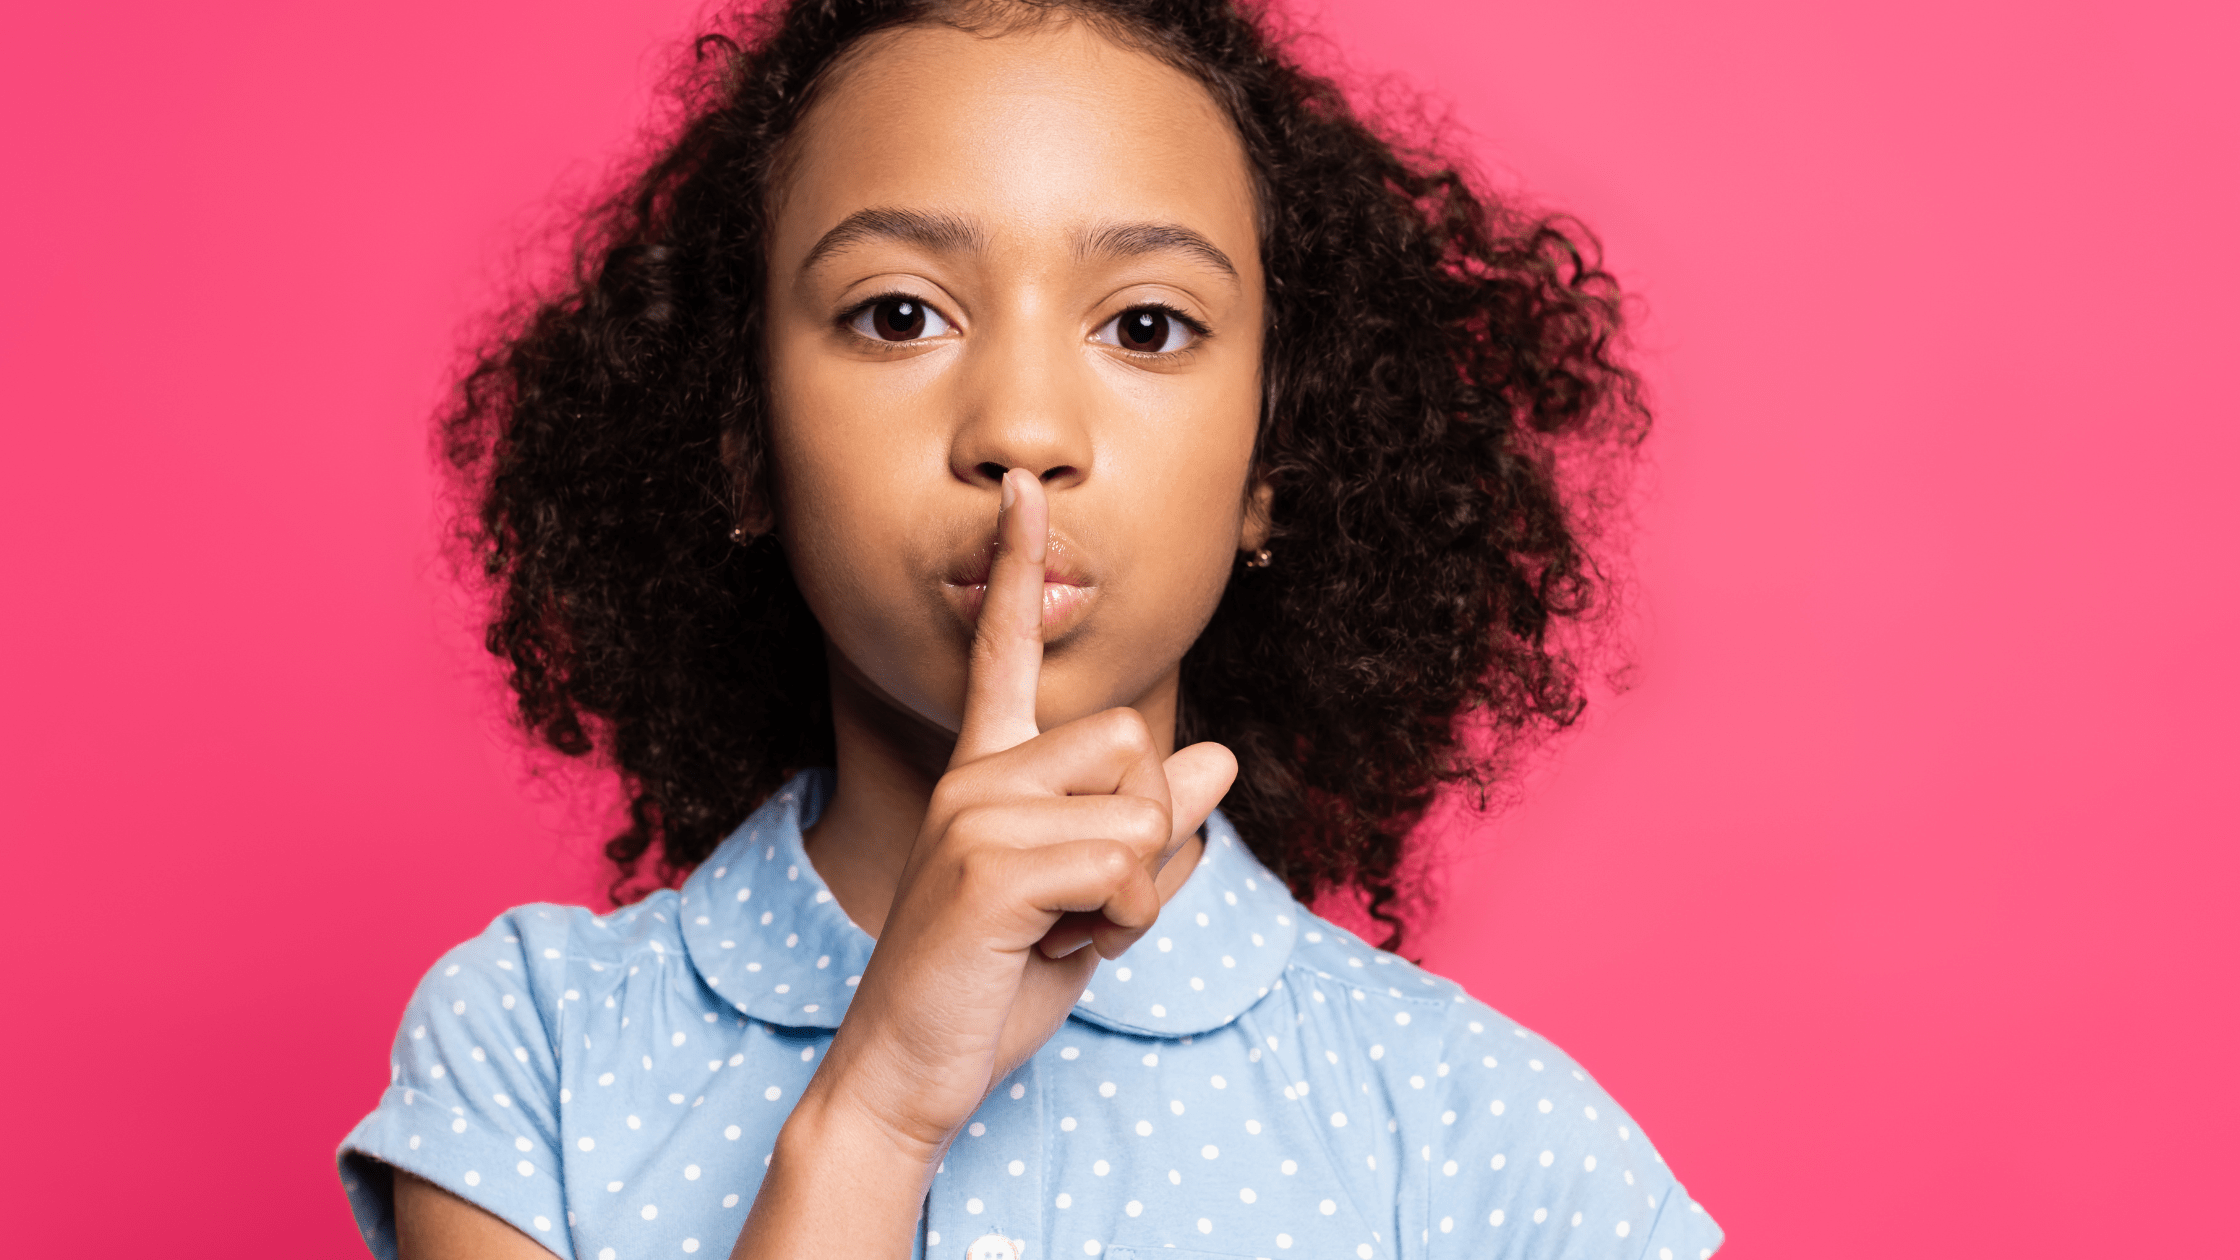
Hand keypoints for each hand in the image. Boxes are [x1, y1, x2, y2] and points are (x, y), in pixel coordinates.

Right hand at [806, 467, 1236, 1159]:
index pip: (1005, 653)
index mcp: (988, 772)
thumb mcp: (1092, 902)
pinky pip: (1124, 861)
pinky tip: (1059, 950)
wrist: (909, 1070)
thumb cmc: (994, 984)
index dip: (1019, 566)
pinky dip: (1122, 923)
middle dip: (1144, 836)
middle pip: (1133, 739)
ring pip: (1138, 810)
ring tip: (1064, 933)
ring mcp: (974, 811)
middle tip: (1083, 907)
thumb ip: (1149, 828)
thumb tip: (1218, 753)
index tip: (1022, 486)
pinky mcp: (986, 863)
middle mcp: (975, 774)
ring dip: (1135, 894)